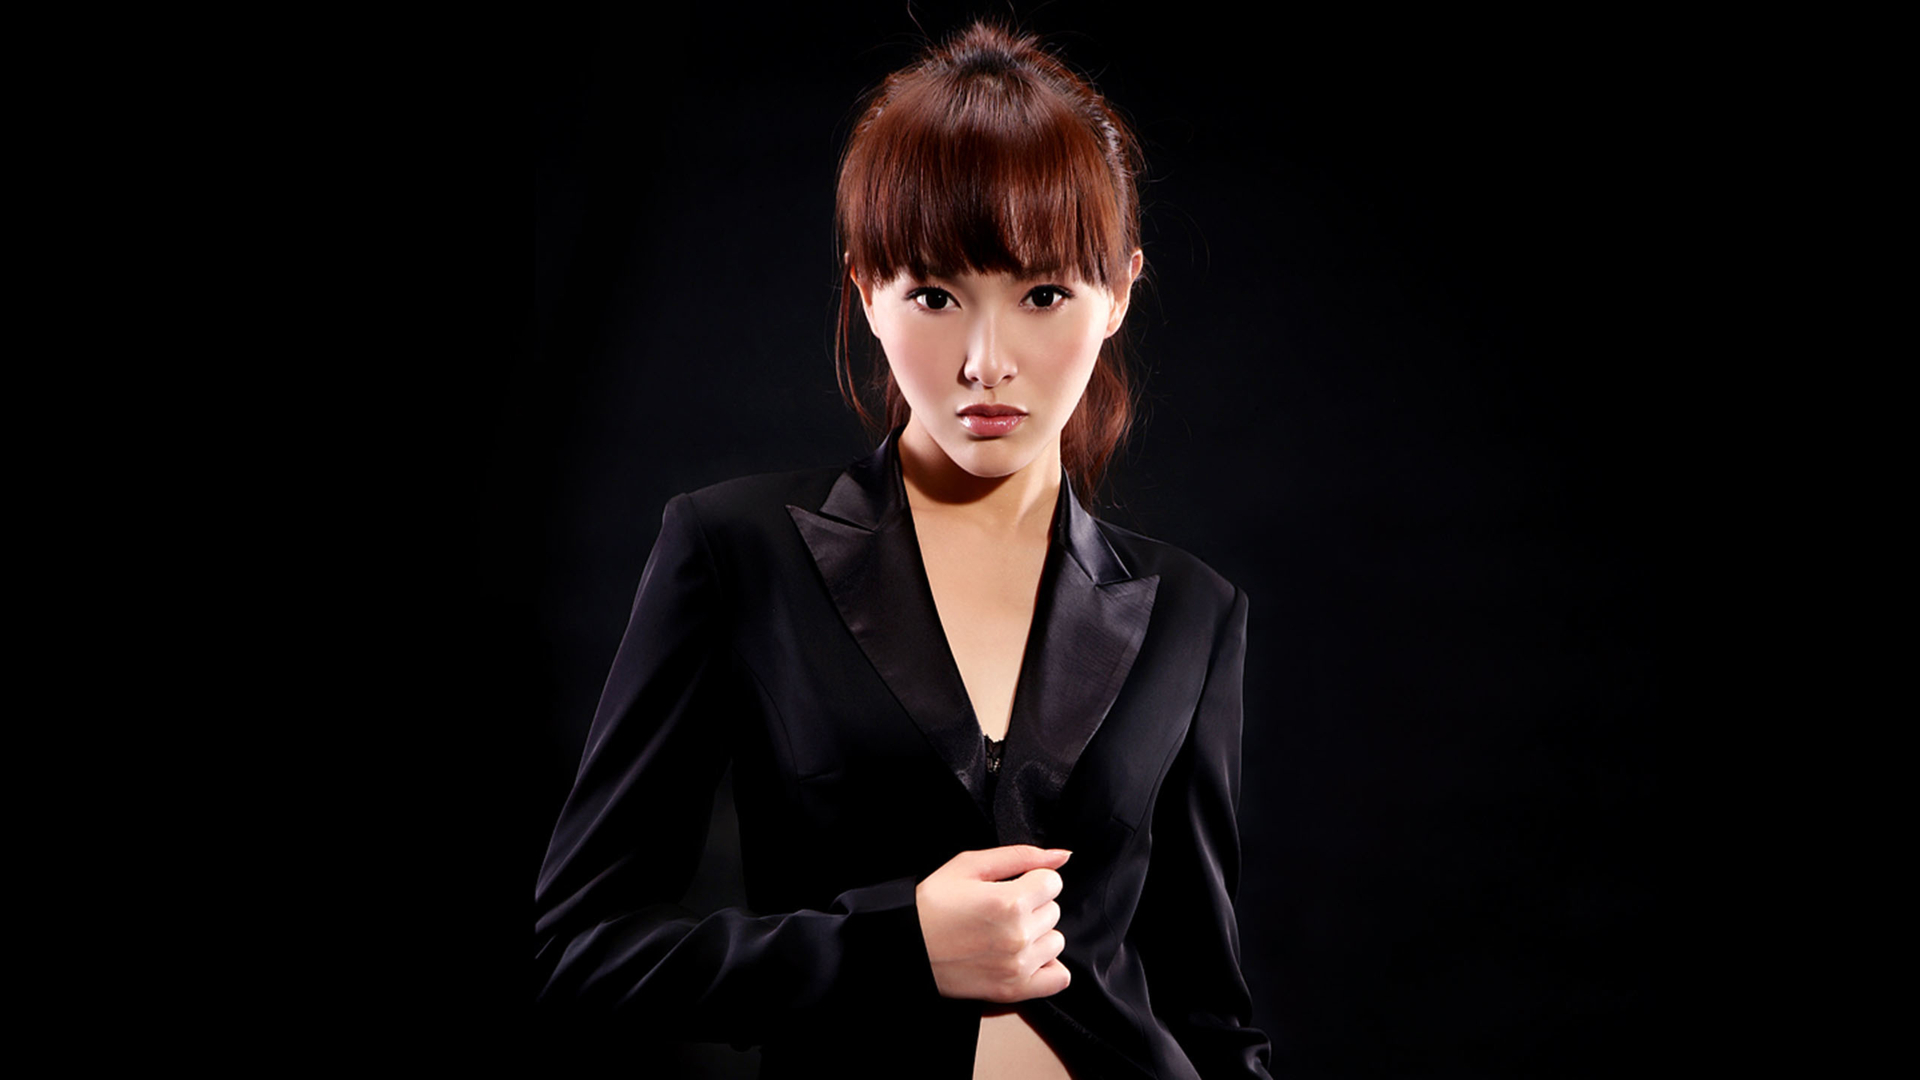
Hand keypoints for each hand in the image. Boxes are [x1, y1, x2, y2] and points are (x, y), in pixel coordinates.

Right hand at [915, 845, 1071, 1002]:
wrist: (906, 946)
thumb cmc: (932, 904)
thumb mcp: (969, 865)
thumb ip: (1020, 856)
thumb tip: (1062, 856)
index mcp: (1009, 902)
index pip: (1053, 882)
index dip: (1032, 879)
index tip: (1013, 886)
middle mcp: (1018, 936)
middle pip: (1054, 910)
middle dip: (1032, 906)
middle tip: (1001, 910)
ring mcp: (1018, 966)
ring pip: (1056, 941)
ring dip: (1037, 935)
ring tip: (1006, 933)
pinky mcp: (1013, 990)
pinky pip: (1058, 978)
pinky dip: (1046, 966)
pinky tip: (1024, 956)